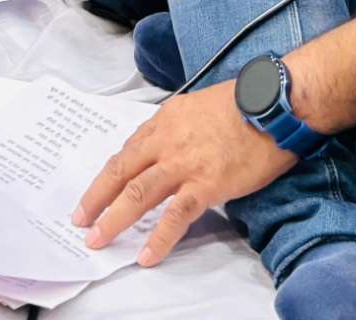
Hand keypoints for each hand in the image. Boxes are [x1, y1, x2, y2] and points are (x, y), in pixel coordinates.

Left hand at [73, 82, 292, 266]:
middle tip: (80, 219)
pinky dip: (159, 237)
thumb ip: (181, 127)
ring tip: (97, 239)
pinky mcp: (206, 184)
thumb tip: (172, 147)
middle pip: (121, 171)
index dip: (110, 174)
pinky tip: (146, 254)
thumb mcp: (201, 105)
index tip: (99, 190)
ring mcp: (184, 163)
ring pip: (137, 193)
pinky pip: (176, 215)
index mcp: (166, 118)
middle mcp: (166, 139)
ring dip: (113, 219)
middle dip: (96, 197)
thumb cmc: (247, 102)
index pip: (129, 150)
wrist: (275, 103)